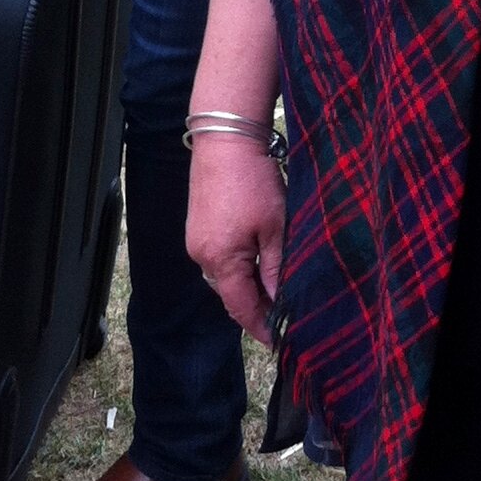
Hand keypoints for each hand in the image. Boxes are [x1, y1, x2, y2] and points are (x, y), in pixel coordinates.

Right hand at [186, 136, 284, 343]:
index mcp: (221, 261)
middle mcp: (202, 256)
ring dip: (247, 284)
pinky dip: (238, 265)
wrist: (226, 139)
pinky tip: (257, 259)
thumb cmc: (254, 181)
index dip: (261, 326)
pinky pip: (219, 257)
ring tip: (275, 288)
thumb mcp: (274, 227)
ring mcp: (196, 241)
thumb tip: (279, 301)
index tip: (279, 341)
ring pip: (225, 275)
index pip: (241, 307)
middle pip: (231, 293)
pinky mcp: (198, 226)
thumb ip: (275, 268)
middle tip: (284, 314)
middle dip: (256, 306)